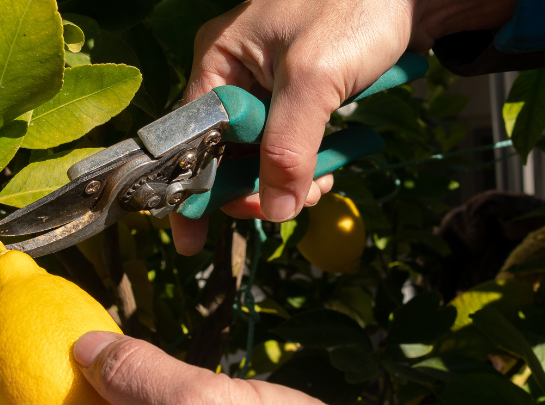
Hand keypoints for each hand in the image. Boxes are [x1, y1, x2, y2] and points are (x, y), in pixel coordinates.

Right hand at [170, 0, 515, 254]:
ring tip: (319, 187)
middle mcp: (235, 75)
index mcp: (220, 61)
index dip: (193, 190)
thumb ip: (290, 147)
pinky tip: (328, 170)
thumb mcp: (315, 78)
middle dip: (254, 188)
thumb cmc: (355, 9)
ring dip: (287, 181)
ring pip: (260, 155)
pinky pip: (290, 144)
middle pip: (225, 154)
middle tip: (290, 205)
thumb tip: (275, 212)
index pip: (189, 138)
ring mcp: (268, 87)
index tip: (195, 241)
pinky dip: (307, 165)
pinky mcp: (301, 96)